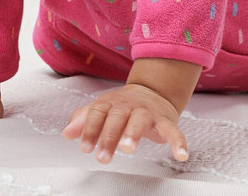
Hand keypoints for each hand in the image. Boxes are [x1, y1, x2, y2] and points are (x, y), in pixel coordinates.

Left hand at [63, 83, 188, 162]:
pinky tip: (180, 154)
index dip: (89, 129)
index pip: (97, 113)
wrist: (151, 91)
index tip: (84, 147)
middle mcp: (128, 106)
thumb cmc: (122, 105)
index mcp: (111, 103)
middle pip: (117, 117)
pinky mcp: (165, 120)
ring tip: (127, 148)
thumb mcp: (102, 109)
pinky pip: (173, 130)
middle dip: (109, 136)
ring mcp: (147, 112)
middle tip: (102, 156)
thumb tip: (67, 132)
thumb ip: (84, 120)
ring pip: (140, 120)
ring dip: (133, 133)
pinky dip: (178, 141)